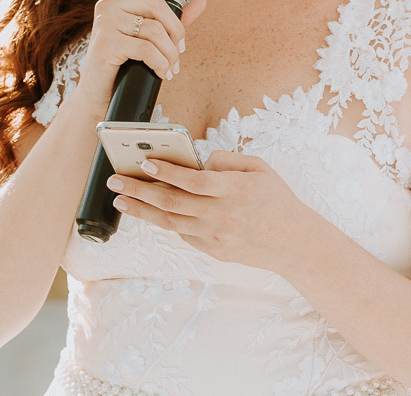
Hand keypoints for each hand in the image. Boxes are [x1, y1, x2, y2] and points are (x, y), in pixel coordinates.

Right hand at [72, 0, 206, 111]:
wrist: (99, 97)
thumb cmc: (125, 65)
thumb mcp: (151, 38)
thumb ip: (174, 18)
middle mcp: (109, 5)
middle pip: (155, 3)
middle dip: (177, 29)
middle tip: (180, 50)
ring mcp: (105, 23)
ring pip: (153, 29)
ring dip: (170, 53)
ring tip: (171, 67)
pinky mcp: (105, 44)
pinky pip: (145, 48)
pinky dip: (160, 63)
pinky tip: (162, 73)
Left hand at [106, 151, 316, 272]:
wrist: (295, 244)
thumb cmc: (277, 200)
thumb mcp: (260, 169)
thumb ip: (228, 160)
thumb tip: (199, 160)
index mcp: (235, 190)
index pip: (194, 181)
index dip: (168, 171)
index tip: (145, 162)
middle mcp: (223, 215)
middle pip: (173, 202)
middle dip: (140, 190)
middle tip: (116, 181)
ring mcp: (216, 236)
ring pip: (170, 222)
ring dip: (142, 210)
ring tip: (121, 199)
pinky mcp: (213, 251)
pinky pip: (183, 234)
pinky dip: (165, 222)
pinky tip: (150, 212)